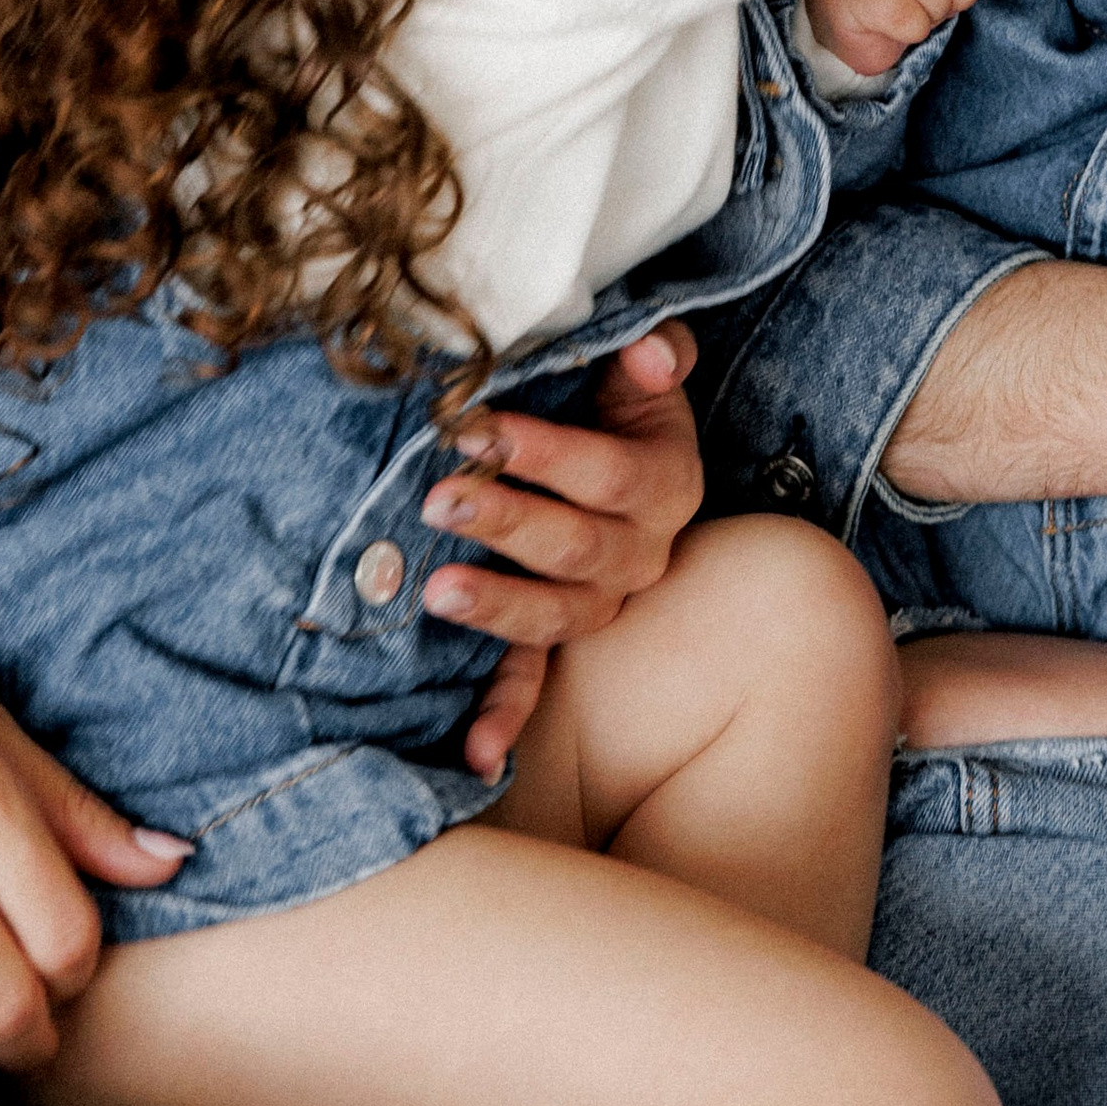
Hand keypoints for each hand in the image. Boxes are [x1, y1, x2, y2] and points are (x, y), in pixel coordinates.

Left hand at [423, 320, 706, 775]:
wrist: (603, 437)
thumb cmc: (609, 391)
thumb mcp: (636, 363)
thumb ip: (654, 349)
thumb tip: (646, 352)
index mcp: (668, 484)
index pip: (608, 476)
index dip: (543, 455)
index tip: (475, 428)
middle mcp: (643, 553)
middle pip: (577, 548)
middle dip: (505, 522)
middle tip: (438, 499)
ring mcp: (600, 603)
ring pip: (556, 617)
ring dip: (497, 607)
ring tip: (437, 590)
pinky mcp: (559, 637)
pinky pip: (536, 683)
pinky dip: (505, 719)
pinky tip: (475, 756)